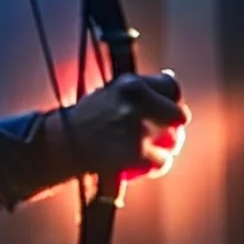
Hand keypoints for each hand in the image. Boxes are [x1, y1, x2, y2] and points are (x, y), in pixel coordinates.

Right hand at [44, 71, 189, 179]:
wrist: (64, 143)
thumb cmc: (87, 117)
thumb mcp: (111, 91)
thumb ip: (140, 88)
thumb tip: (169, 79)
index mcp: (131, 84)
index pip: (171, 87)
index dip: (171, 98)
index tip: (166, 104)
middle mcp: (136, 104)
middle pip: (178, 114)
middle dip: (174, 124)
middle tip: (164, 130)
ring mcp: (138, 130)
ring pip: (173, 141)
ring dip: (166, 147)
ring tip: (152, 148)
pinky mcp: (136, 154)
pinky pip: (162, 161)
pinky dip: (156, 164)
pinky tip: (146, 163)